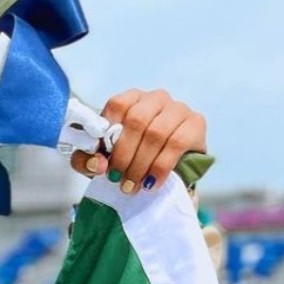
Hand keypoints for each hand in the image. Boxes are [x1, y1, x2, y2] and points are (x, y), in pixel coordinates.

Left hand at [70, 89, 206, 192]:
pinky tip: (152, 183)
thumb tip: (98, 164)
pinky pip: (178, 142)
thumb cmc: (128, 160)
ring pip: (156, 132)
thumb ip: (87, 160)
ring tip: (132, 186)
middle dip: (124, 155)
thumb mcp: (101, 161)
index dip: (108, 133)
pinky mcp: (196, 123)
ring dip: (141, 164)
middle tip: (117, 180)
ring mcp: (178, 108)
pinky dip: (161, 166)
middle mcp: (155, 98)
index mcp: (130, 99)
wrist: (161, 175)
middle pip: (136, 120)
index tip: (102, 160)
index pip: (117, 105)